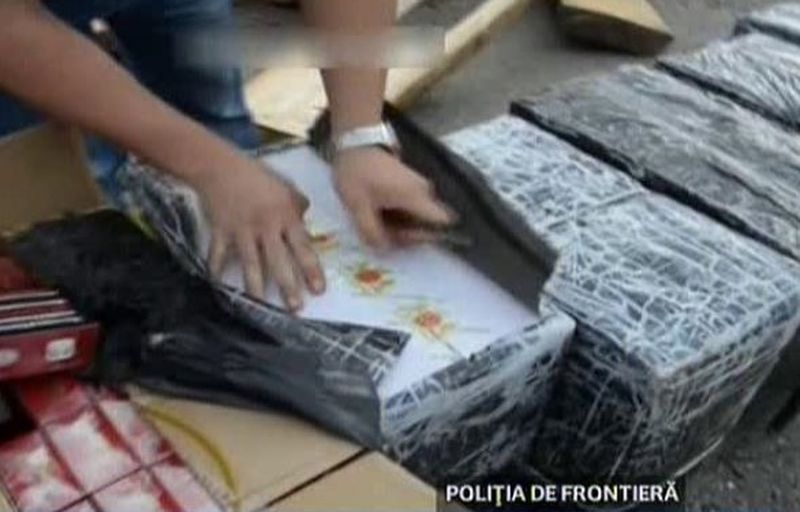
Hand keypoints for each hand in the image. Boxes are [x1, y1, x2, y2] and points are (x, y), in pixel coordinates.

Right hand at [191, 156, 324, 310]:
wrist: (220, 166)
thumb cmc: (257, 175)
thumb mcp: (285, 186)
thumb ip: (298, 206)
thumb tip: (307, 221)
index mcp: (285, 216)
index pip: (302, 247)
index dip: (311, 270)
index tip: (319, 290)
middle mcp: (266, 227)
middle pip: (278, 261)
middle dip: (288, 286)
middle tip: (295, 308)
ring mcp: (242, 231)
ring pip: (251, 264)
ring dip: (256, 287)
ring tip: (262, 305)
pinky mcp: (220, 232)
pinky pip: (219, 255)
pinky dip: (217, 270)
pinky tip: (219, 287)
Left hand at [332, 147, 455, 249]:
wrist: (355, 142)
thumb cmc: (357, 174)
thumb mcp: (358, 207)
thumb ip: (372, 232)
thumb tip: (384, 249)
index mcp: (416, 197)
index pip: (443, 221)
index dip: (427, 236)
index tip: (403, 238)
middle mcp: (424, 192)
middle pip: (427, 223)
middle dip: (406, 233)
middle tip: (380, 230)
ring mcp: (418, 186)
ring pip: (417, 216)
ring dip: (400, 224)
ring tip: (375, 219)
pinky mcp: (409, 184)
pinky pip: (410, 208)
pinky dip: (396, 214)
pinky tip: (377, 212)